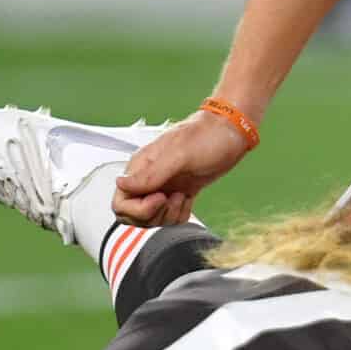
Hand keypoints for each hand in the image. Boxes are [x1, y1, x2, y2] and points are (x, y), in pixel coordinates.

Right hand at [112, 108, 252, 226]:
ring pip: (153, 218)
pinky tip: (189, 199)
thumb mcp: (177, 155)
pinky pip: (171, 216)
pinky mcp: (180, 192)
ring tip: (183, 196)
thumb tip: (120, 184)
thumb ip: (149, 174)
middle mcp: (149, 178)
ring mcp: (164, 186)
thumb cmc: (205, 136)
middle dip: (153, 215)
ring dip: (169, 215)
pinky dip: (180, 214)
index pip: (121, 203)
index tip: (160, 198)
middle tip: (172, 199)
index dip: (138, 209)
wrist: (230, 131)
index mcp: (141, 168)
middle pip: (134, 215)